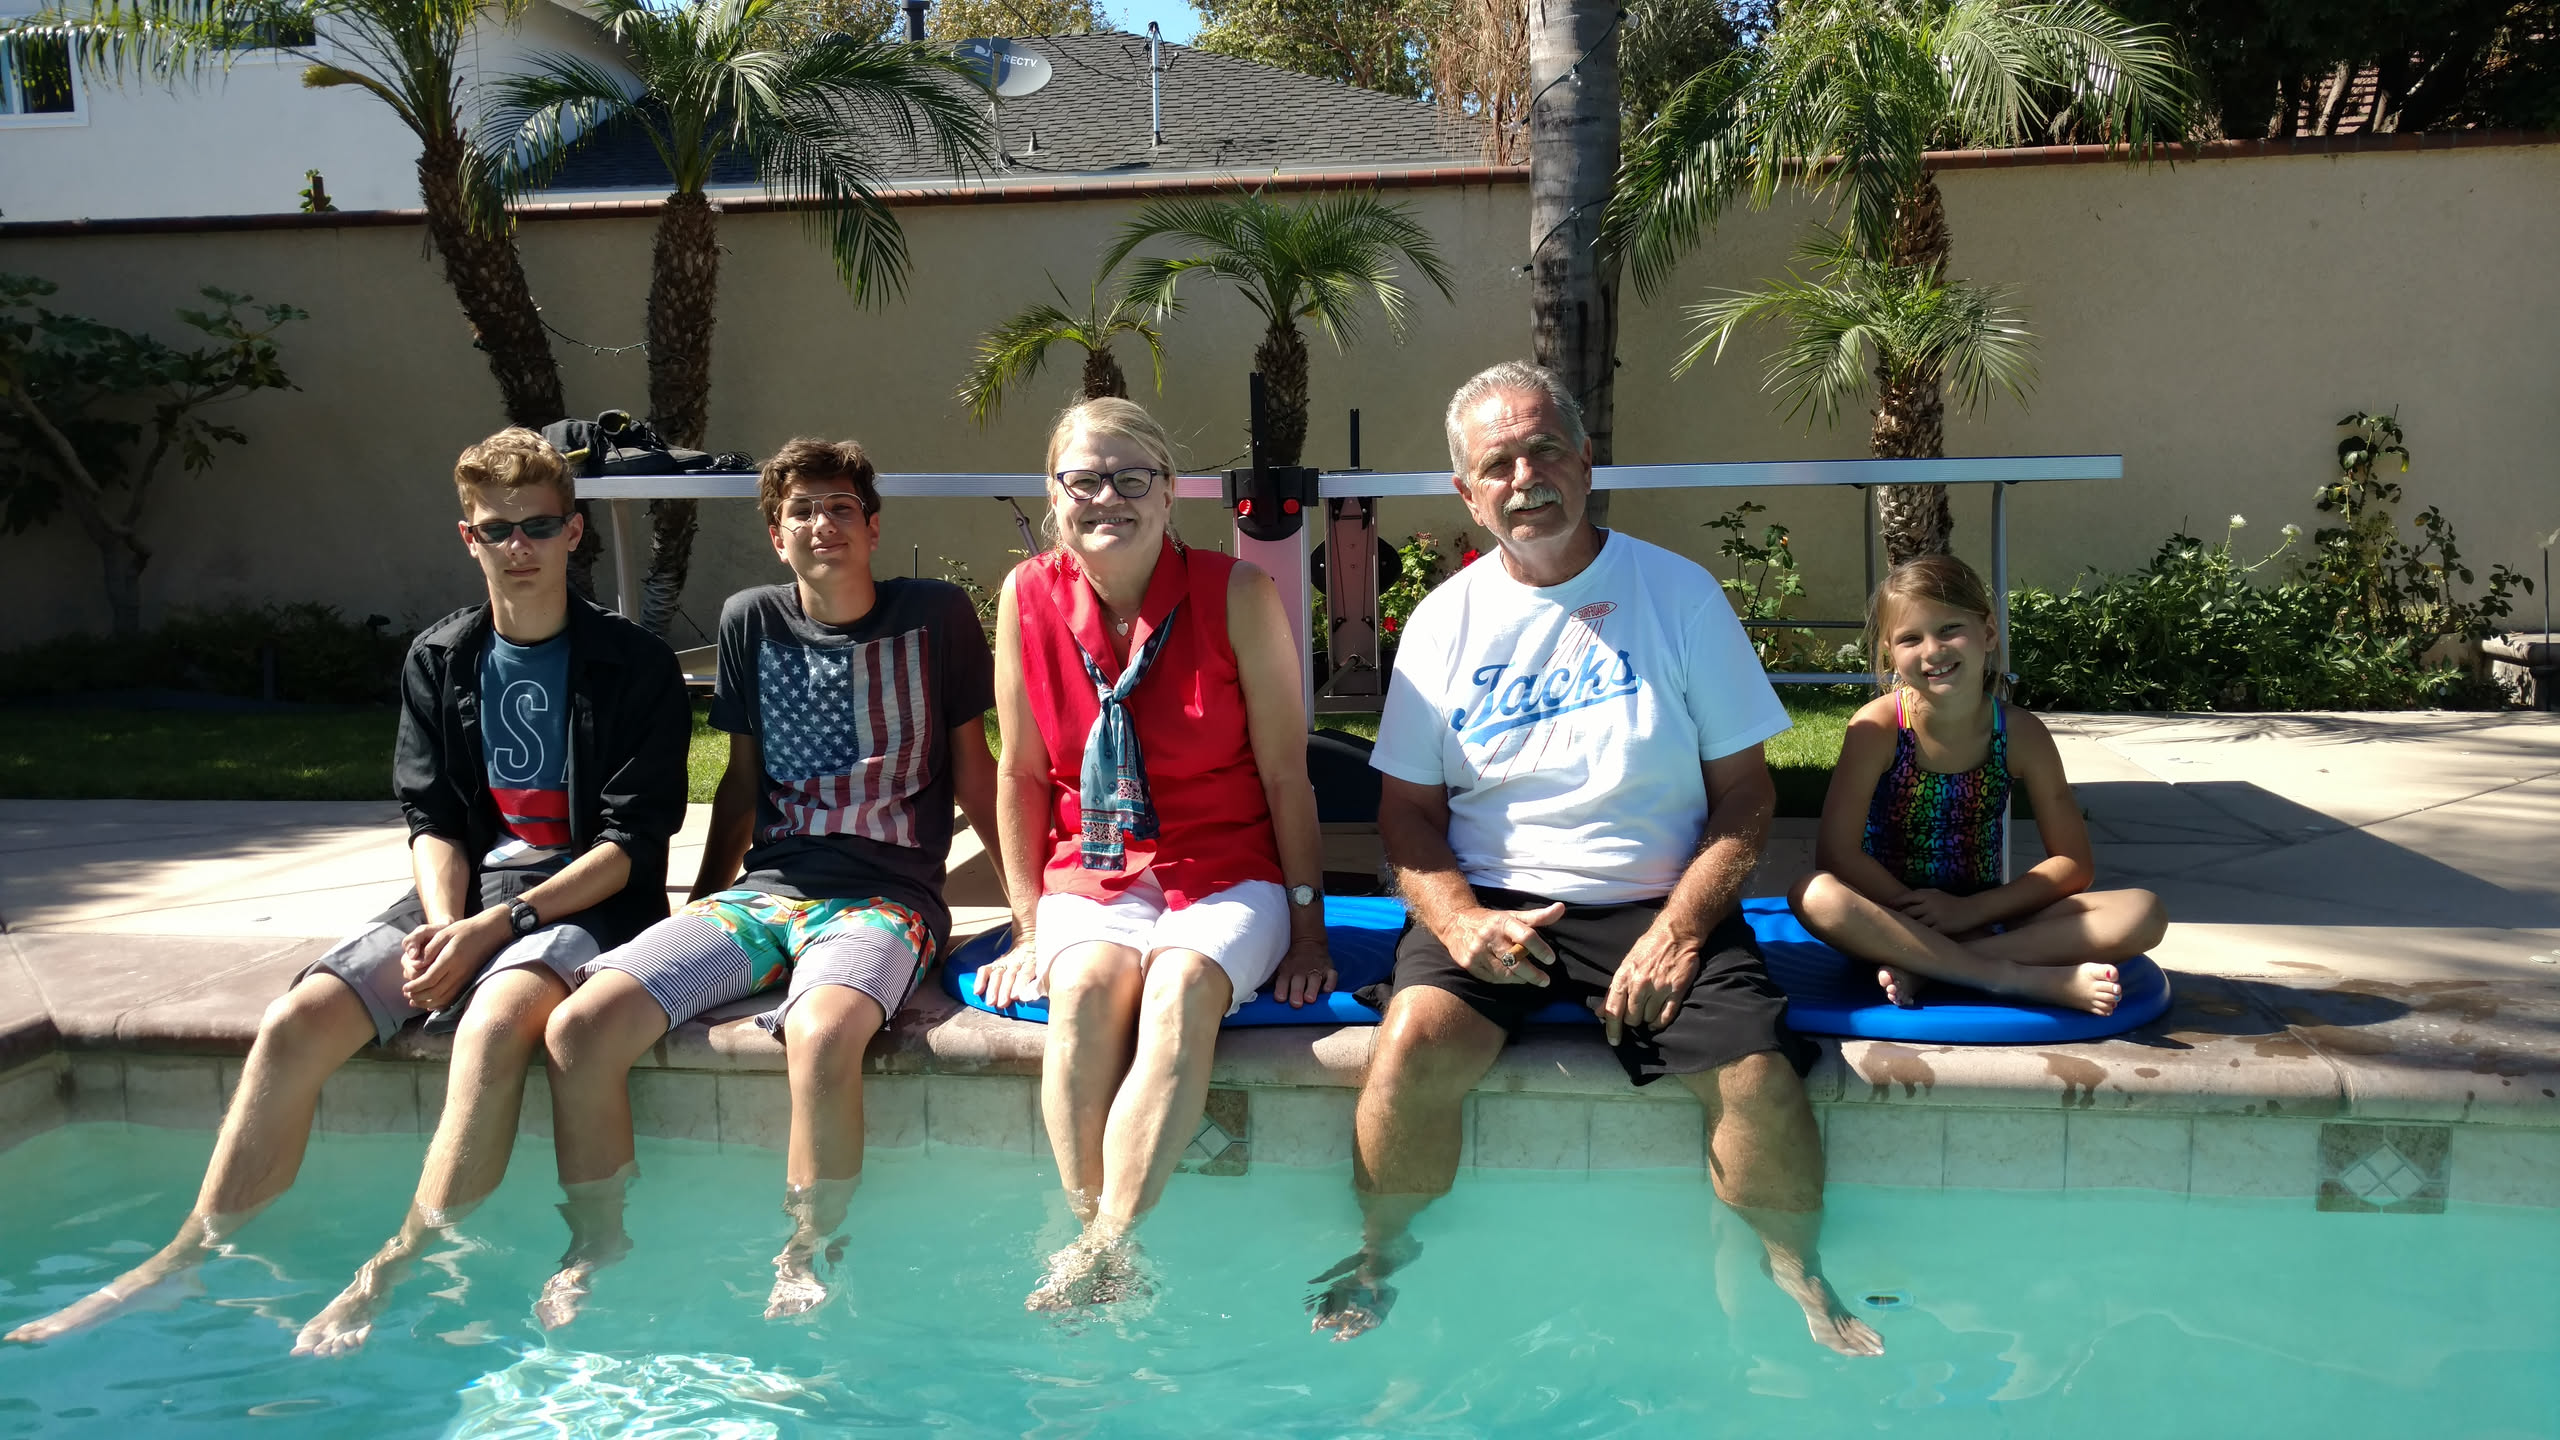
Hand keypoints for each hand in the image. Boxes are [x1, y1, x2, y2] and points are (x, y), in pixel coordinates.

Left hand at [399, 910, 507, 1011]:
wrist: (491, 932)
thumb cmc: (465, 929)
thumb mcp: (445, 933)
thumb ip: (430, 949)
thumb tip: (417, 964)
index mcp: (451, 958)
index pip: (429, 979)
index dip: (415, 986)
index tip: (405, 988)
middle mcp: (459, 971)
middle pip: (435, 992)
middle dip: (418, 996)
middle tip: (407, 995)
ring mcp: (466, 978)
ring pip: (444, 998)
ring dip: (427, 1002)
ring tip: (415, 1001)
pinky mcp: (470, 981)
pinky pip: (454, 998)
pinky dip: (441, 1003)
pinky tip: (431, 1003)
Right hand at [976, 939, 1042, 1009]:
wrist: (1030, 939)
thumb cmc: (1038, 959)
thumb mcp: (1045, 964)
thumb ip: (1044, 977)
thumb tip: (1045, 990)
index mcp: (1032, 961)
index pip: (1026, 972)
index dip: (1021, 984)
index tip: (1018, 997)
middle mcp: (1018, 962)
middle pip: (1011, 975)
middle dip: (1005, 990)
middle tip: (1002, 1004)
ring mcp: (1006, 962)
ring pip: (999, 975)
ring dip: (994, 989)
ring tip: (991, 1002)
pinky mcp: (997, 962)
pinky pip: (986, 970)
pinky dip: (981, 980)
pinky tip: (977, 991)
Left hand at [1269, 936, 1335, 1007]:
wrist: (1308, 942)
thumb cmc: (1291, 960)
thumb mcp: (1279, 966)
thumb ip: (1270, 979)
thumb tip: (1255, 990)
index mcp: (1287, 971)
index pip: (1283, 981)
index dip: (1281, 989)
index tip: (1280, 998)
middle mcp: (1301, 971)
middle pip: (1299, 982)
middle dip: (1297, 992)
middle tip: (1296, 1003)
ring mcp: (1316, 970)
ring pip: (1315, 980)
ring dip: (1312, 989)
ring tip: (1310, 999)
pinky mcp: (1329, 969)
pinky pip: (1332, 976)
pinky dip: (1330, 983)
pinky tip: (1327, 991)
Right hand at [1443, 902, 1564, 986]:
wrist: (1455, 923)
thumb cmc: (1491, 921)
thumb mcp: (1513, 915)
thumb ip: (1538, 916)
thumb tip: (1561, 908)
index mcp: (1502, 922)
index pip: (1525, 936)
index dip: (1540, 949)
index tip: (1551, 959)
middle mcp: (1489, 936)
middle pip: (1516, 960)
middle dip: (1533, 973)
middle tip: (1545, 980)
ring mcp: (1477, 952)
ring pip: (1504, 973)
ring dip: (1521, 979)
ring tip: (1530, 979)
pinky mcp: (1469, 964)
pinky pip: (1492, 978)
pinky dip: (1506, 981)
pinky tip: (1513, 978)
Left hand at [1592, 918, 1704, 1045]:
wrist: (1675, 934)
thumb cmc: (1648, 949)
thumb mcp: (1625, 965)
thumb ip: (1612, 991)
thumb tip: (1598, 1013)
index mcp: (1624, 976)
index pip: (1613, 1010)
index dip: (1612, 1029)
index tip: (1614, 1041)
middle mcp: (1640, 984)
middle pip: (1632, 1019)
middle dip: (1633, 1020)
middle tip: (1637, 1013)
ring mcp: (1659, 987)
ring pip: (1648, 1019)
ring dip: (1647, 1019)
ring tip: (1649, 1008)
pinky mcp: (1677, 990)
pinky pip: (1666, 1016)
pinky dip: (1660, 1022)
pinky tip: (1658, 1020)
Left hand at [1889, 889, 1976, 933]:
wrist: (1972, 909)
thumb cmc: (1952, 902)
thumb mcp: (1937, 893)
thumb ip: (1921, 894)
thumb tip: (1903, 899)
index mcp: (1927, 895)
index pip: (1906, 898)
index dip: (1895, 903)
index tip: (1885, 908)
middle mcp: (1930, 905)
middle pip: (1907, 913)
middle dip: (1898, 919)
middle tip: (1886, 925)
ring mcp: (1936, 916)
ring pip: (1915, 924)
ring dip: (1907, 930)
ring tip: (1897, 936)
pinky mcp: (1942, 928)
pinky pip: (1927, 934)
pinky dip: (1920, 938)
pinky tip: (1913, 942)